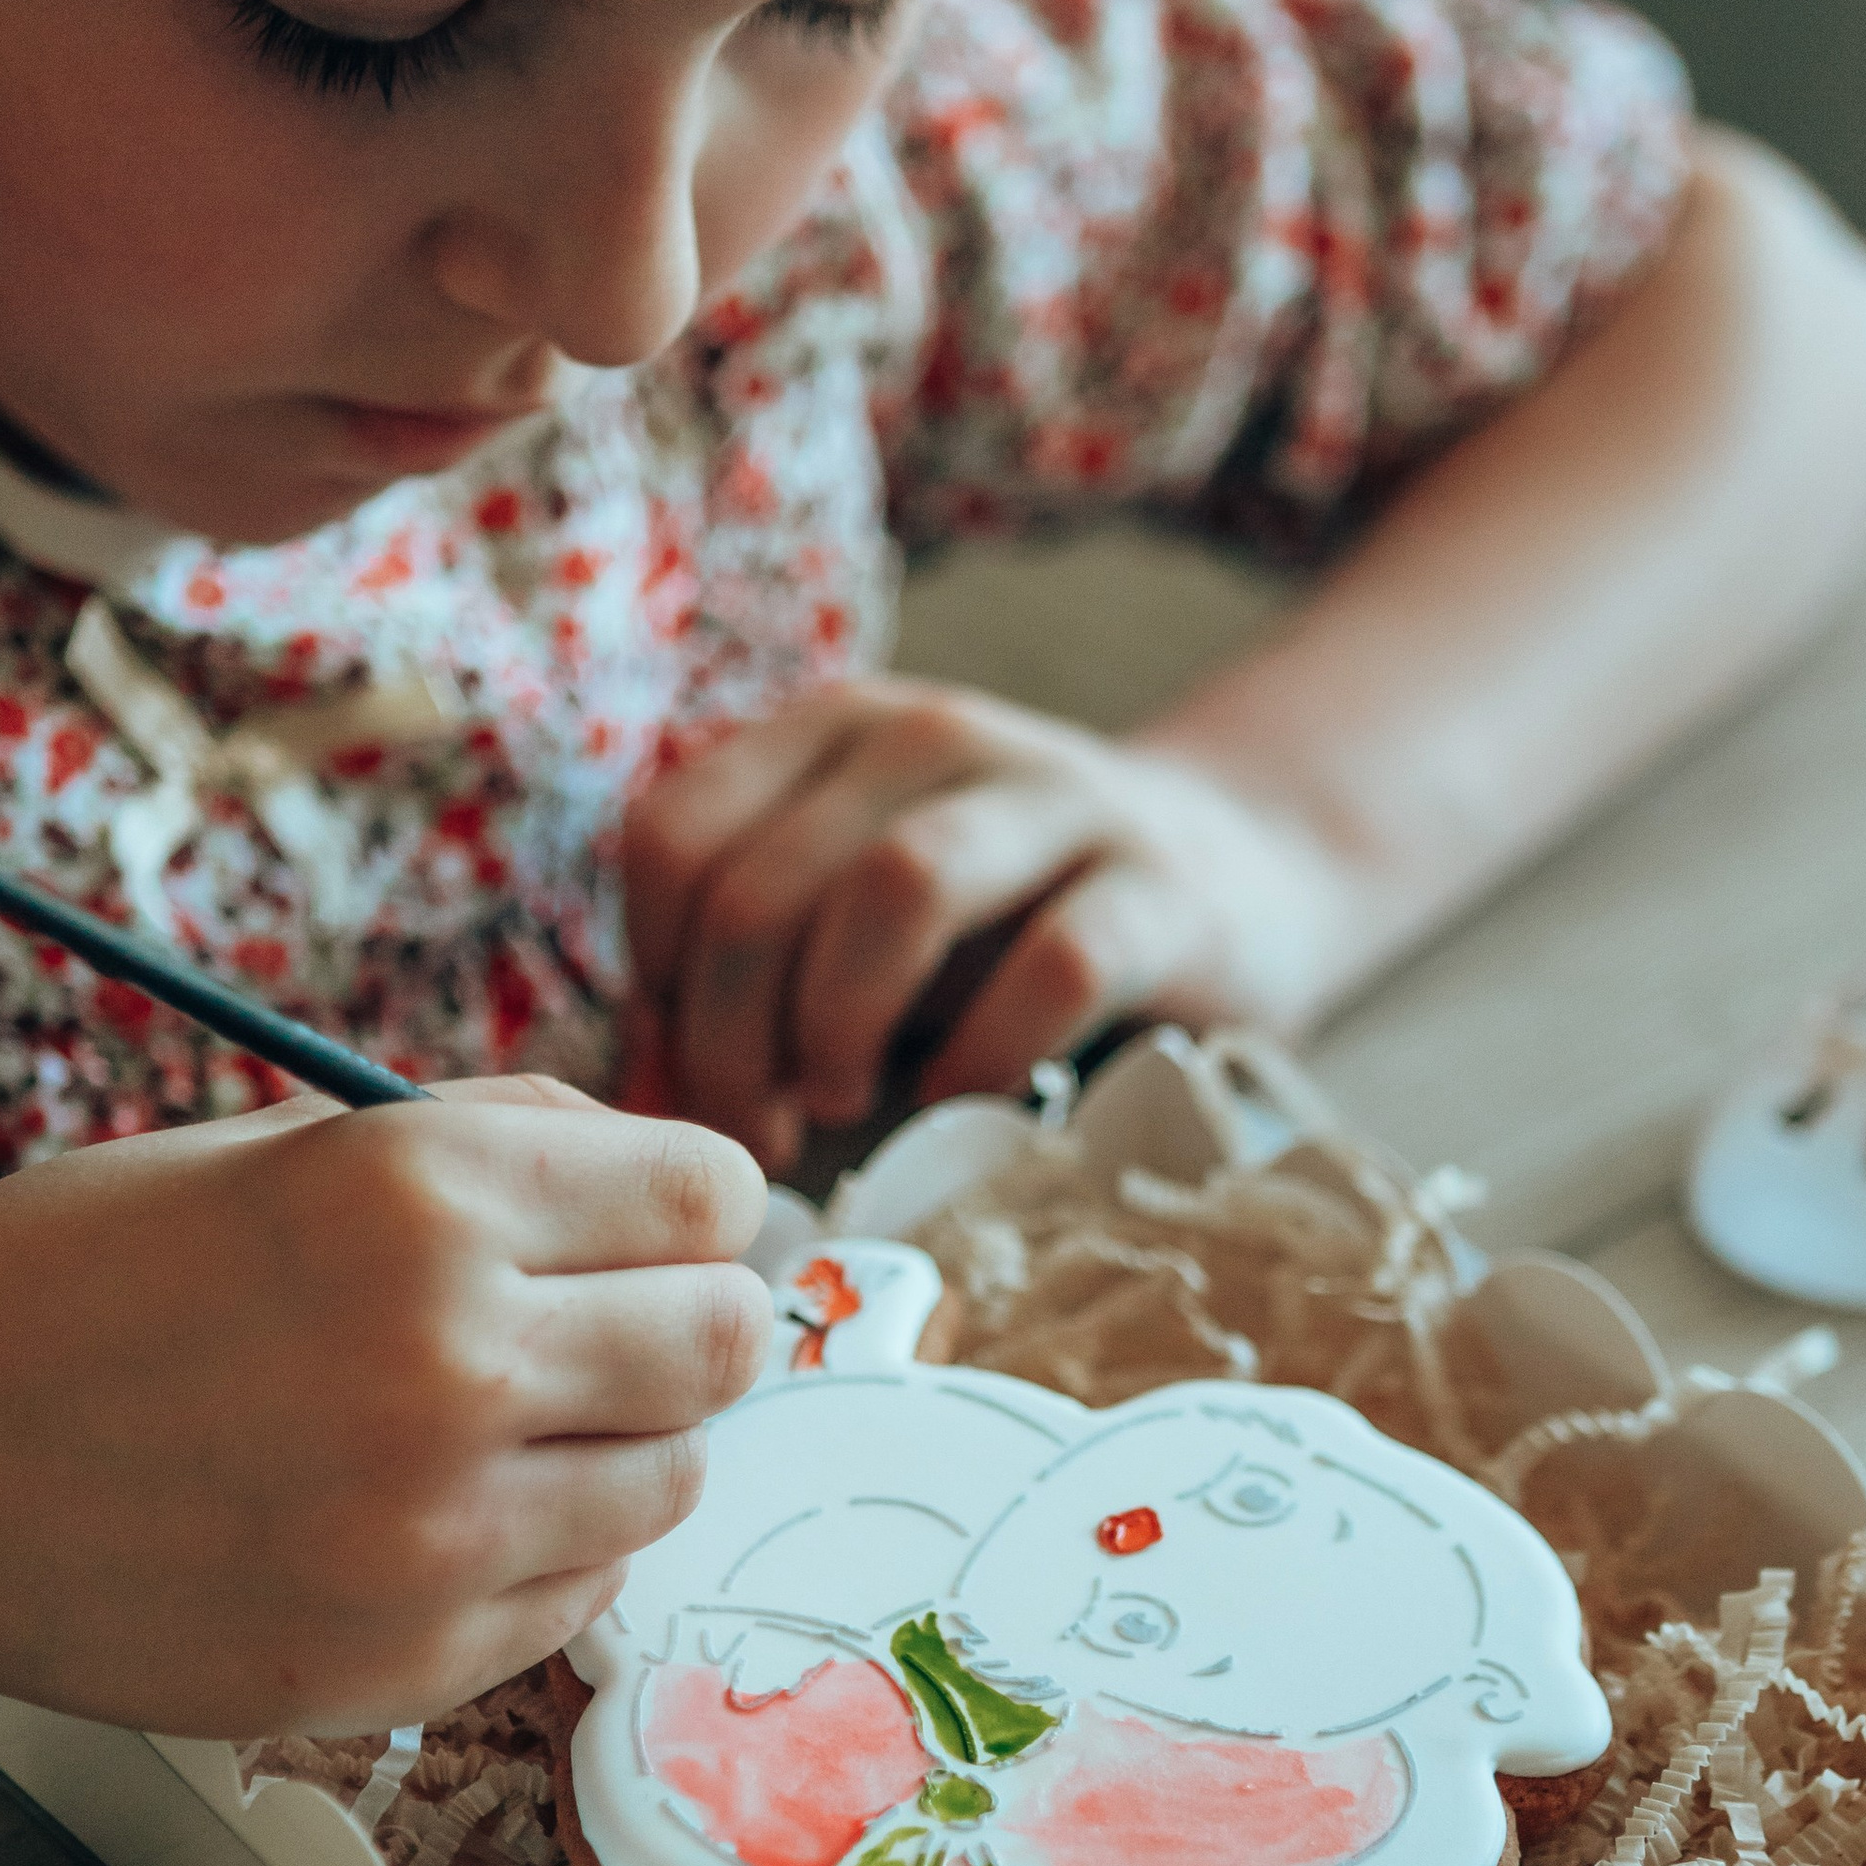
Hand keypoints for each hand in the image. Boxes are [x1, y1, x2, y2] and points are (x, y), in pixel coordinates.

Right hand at [0, 1077, 770, 1736]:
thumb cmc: (80, 1277)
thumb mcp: (288, 1143)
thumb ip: (498, 1147)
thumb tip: (688, 1185)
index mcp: (421, 1195)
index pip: (716, 1196)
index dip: (687, 1207)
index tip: (642, 1228)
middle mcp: (451, 1362)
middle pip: (727, 1342)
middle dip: (679, 1320)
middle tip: (594, 1327)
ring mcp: (435, 1533)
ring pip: (675, 1479)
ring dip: (616, 1442)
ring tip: (489, 1420)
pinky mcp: (408, 1662)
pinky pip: (582, 1592)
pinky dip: (543, 1547)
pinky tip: (424, 1508)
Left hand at [623, 680, 1361, 1165]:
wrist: (1235, 879)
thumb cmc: (1001, 930)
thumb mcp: (850, 921)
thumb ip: (739, 982)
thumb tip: (630, 1107)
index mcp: (828, 734)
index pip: (671, 838)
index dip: (653, 982)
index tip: (686, 1079)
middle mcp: (929, 737)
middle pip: (764, 883)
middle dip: (729, 1038)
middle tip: (753, 1131)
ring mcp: (1053, 798)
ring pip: (896, 889)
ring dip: (840, 1025)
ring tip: (841, 1104)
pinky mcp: (1156, 885)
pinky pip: (1050, 966)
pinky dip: (984, 1055)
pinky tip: (962, 1098)